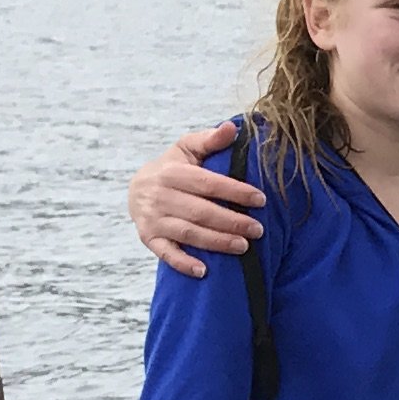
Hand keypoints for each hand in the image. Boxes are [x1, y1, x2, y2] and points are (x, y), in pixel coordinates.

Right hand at [136, 124, 265, 276]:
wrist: (137, 188)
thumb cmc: (173, 168)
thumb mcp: (187, 149)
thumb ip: (210, 140)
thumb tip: (232, 128)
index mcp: (172, 172)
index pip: (208, 183)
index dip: (235, 191)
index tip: (261, 199)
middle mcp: (160, 196)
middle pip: (201, 211)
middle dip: (232, 221)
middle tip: (258, 229)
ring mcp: (153, 219)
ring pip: (188, 233)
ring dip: (216, 242)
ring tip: (243, 246)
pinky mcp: (148, 238)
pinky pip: (166, 253)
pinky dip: (183, 263)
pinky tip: (203, 271)